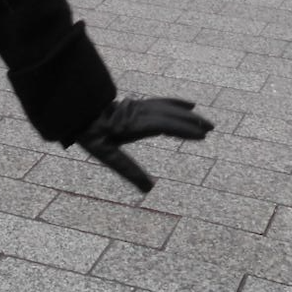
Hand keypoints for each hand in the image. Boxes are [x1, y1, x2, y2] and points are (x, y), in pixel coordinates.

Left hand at [75, 96, 213, 192]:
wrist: (79, 110)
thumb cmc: (91, 135)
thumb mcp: (107, 156)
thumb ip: (128, 170)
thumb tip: (150, 190)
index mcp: (135, 124)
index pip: (165, 126)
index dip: (184, 130)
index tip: (202, 136)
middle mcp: (140, 112)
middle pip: (170, 115)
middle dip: (191, 121)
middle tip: (212, 128)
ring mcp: (140, 106)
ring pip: (168, 107)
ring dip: (187, 113)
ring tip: (205, 121)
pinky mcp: (138, 105)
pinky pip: (161, 102)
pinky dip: (176, 102)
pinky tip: (188, 104)